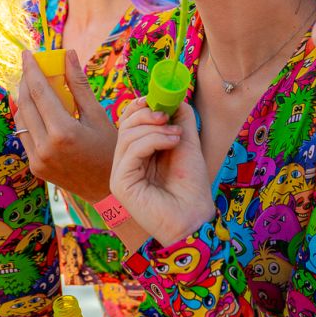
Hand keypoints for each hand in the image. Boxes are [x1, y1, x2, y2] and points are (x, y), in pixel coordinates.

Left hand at [13, 51, 117, 201]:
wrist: (108, 191)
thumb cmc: (109, 150)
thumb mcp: (98, 115)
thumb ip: (79, 84)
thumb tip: (68, 55)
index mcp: (63, 131)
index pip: (39, 92)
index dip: (31, 69)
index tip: (27, 53)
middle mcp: (45, 146)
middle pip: (26, 103)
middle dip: (25, 80)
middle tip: (30, 65)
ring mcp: (37, 159)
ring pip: (21, 120)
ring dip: (24, 99)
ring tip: (33, 84)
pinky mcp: (35, 167)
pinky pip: (24, 135)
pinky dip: (27, 118)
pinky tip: (36, 108)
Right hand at [109, 98, 212, 247]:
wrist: (195, 218)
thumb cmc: (191, 187)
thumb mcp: (186, 144)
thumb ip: (180, 120)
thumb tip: (174, 97)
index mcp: (138, 154)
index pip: (127, 122)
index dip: (139, 106)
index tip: (156, 99)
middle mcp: (126, 163)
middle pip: (124, 125)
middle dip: (146, 113)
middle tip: (168, 117)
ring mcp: (120, 174)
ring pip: (127, 135)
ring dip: (155, 128)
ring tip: (177, 136)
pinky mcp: (121, 183)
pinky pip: (131, 150)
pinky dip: (153, 139)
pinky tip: (172, 142)